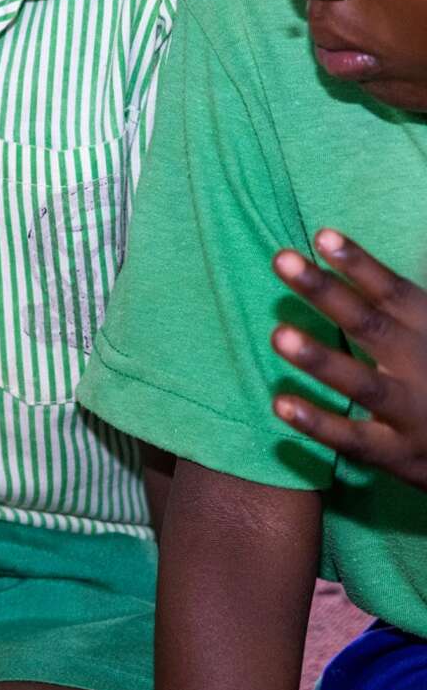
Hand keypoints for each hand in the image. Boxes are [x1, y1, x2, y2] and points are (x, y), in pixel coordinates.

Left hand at [270, 229, 426, 490]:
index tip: (323, 235)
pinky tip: (280, 404)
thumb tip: (408, 242)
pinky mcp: (399, 454)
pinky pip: (354, 440)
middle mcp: (423, 367)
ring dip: (321, 360)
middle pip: (371, 326)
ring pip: (364, 385)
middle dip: (326, 292)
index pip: (394, 292)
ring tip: (277, 335)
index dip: (361, 264)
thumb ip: (407, 302)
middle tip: (281, 260)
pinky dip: (318, 423)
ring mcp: (412, 413)